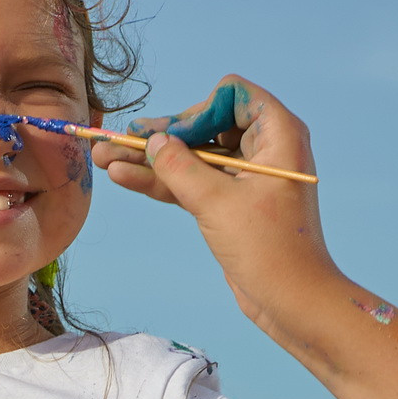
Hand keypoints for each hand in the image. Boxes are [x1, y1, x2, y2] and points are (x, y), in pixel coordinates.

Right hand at [92, 75, 334, 320]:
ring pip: (192, 157)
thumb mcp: (217, 202)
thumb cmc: (268, 249)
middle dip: (162, 135)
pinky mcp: (231, 203)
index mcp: (278, 135)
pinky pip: (192, 182)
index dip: (198, 111)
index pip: (232, 96)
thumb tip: (154, 141)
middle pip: (205, 125)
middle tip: (122, 138)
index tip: (172, 138)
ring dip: (152, 159)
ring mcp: (245, 178)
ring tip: (105, 156)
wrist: (292, 302)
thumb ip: (180, 168)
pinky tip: (123, 176)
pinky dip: (162, 181)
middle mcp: (264, 150)